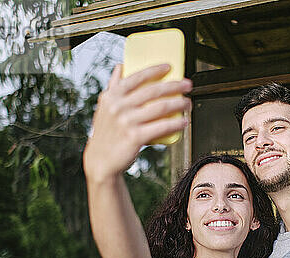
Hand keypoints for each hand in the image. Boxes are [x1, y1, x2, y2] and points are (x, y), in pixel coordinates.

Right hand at [83, 63, 191, 182]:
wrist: (102, 160)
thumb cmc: (107, 133)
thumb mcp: (105, 107)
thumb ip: (113, 86)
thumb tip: (121, 66)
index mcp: (112, 96)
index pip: (137, 77)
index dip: (155, 70)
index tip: (169, 67)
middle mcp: (118, 107)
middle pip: (153, 91)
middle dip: (174, 85)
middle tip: (187, 84)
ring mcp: (126, 122)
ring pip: (160, 107)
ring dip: (179, 103)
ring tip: (187, 103)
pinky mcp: (135, 137)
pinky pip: (161, 127)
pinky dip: (175, 124)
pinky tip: (184, 121)